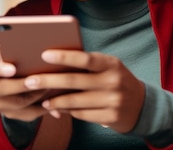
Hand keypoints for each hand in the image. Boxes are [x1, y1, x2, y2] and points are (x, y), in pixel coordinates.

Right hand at [0, 59, 52, 121]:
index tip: (13, 68)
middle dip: (20, 86)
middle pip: (1, 89)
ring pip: (16, 104)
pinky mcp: (9, 114)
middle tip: (36, 80)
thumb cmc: (14, 60)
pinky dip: (41, 108)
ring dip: (34, 96)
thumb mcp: (12, 55)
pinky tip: (53, 102)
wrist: (8, 78)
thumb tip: (32, 53)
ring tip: (49, 88)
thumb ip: (19, 54)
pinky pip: (27, 114)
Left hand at [24, 50, 145, 132]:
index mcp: (111, 63)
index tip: (43, 55)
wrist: (142, 105)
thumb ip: (86, 65)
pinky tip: (57, 108)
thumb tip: (53, 63)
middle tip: (29, 81)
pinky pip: (81, 114)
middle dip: (48, 81)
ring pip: (74, 101)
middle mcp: (113, 81)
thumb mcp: (107, 67)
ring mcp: (113, 101)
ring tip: (41, 98)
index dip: (64, 57)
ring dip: (54, 100)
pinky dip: (67, 111)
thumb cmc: (115, 80)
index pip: (85, 58)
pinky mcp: (111, 117)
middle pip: (74, 81)